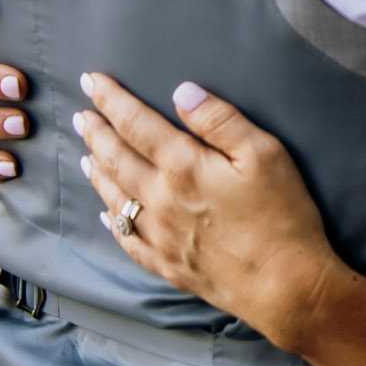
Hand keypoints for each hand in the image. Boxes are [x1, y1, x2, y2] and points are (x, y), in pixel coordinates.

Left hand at [74, 72, 350, 353]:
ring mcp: (158, 235)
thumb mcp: (265, 154)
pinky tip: (106, 215)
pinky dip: (111, 223)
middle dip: (96, 133)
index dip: (112, 100)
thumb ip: (221, 121)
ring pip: (115, 197)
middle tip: (80, 115)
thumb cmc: (282, 215)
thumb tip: (182, 92)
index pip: (137, 124)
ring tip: (86, 155)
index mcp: (183, 167)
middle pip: (117, 159)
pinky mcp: (165, 264)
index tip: (92, 81)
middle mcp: (160, 199)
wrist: (284, 285)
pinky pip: (127, 240)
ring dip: (97, 172)